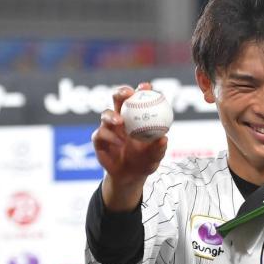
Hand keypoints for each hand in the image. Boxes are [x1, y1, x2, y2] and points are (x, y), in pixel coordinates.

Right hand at [92, 83, 168, 210]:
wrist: (129, 177)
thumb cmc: (144, 162)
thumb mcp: (155, 156)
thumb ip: (158, 148)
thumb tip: (164, 138)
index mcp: (137, 118)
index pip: (139, 99)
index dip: (141, 90)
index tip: (146, 86)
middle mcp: (122, 118)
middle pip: (118, 99)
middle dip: (122, 92)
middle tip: (127, 94)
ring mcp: (109, 128)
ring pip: (106, 114)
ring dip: (112, 116)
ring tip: (120, 122)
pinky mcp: (99, 139)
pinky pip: (100, 134)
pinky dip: (110, 137)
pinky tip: (119, 142)